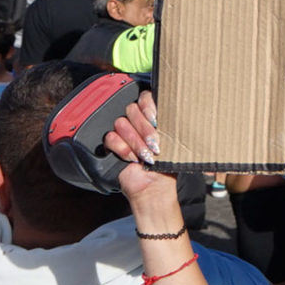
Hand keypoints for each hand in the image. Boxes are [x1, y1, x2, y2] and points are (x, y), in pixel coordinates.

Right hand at [104, 95, 181, 210]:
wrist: (154, 187)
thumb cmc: (167, 166)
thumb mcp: (174, 141)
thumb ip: (170, 122)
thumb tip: (172, 107)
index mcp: (153, 118)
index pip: (145, 97)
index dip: (148, 106)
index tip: (155, 120)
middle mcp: (138, 123)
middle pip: (132, 109)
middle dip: (144, 129)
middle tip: (154, 145)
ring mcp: (125, 132)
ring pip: (121, 123)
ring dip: (136, 142)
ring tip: (146, 156)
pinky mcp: (113, 144)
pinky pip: (111, 137)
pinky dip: (123, 149)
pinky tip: (132, 159)